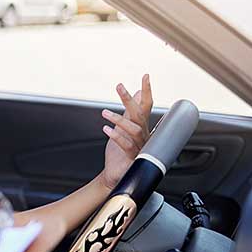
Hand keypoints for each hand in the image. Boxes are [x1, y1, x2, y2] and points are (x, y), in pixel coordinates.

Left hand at [99, 74, 152, 189]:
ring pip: (135, 130)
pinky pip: (127, 145)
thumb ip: (130, 112)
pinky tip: (106, 130)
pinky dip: (117, 137)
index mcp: (142, 126)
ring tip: (104, 113)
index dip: (147, 91)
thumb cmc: (120, 152)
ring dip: (119, 119)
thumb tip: (137, 93)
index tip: (145, 76)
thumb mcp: (123, 127)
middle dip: (129, 99)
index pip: (147, 106)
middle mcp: (145, 135)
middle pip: (140, 114)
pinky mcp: (134, 158)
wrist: (115, 175)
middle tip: (119, 86)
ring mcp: (141, 147)